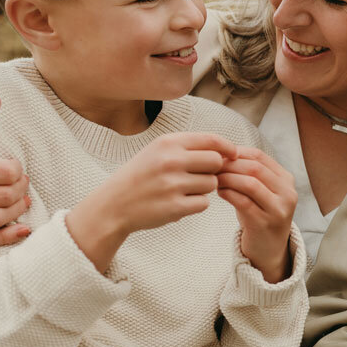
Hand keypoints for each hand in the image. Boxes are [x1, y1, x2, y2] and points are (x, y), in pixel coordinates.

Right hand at [66, 132, 236, 271]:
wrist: (113, 205)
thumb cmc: (141, 176)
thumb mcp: (158, 151)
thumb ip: (188, 148)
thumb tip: (226, 151)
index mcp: (167, 143)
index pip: (210, 139)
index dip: (227, 147)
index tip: (233, 154)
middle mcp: (170, 161)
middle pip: (216, 162)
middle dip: (213, 170)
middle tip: (197, 176)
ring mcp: (173, 184)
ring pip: (212, 184)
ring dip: (203, 189)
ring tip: (181, 190)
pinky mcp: (175, 206)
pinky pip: (203, 203)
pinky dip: (195, 205)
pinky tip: (178, 202)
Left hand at [216, 146, 296, 282]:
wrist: (269, 249)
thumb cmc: (259, 214)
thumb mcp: (260, 191)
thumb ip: (248, 173)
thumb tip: (222, 153)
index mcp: (286, 180)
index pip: (260, 156)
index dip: (236, 152)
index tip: (218, 156)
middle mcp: (287, 193)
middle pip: (255, 168)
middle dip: (230, 165)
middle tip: (212, 167)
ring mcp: (278, 209)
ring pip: (250, 183)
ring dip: (228, 178)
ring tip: (214, 180)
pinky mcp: (265, 223)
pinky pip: (243, 203)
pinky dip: (228, 194)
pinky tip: (219, 192)